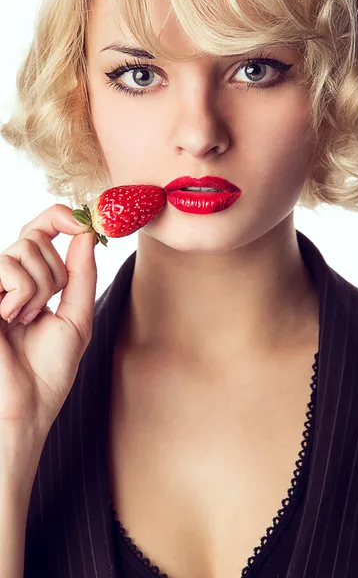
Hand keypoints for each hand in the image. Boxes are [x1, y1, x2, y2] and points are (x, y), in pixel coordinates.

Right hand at [0, 204, 96, 450]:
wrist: (27, 404)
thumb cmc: (50, 368)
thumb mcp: (77, 316)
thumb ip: (82, 273)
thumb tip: (86, 232)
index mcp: (30, 281)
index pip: (40, 230)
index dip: (59, 216)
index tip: (82, 220)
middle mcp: (7, 278)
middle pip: (36, 236)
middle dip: (55, 273)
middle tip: (45, 309)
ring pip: (24, 249)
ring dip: (40, 288)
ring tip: (25, 320)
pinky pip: (9, 270)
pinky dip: (22, 295)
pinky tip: (8, 319)